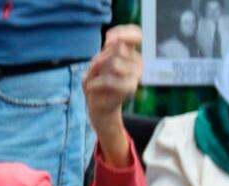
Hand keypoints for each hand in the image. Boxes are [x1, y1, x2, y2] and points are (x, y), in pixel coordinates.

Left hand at [83, 24, 141, 166]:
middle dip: (101, 58)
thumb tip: (110, 45)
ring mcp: (136, 76)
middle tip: (96, 71)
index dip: (122, 32)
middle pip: (118, 48)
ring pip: (114, 62)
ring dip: (98, 70)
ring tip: (95, 81)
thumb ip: (104, 53)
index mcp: (131, 54)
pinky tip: (91, 88)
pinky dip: (96, 83)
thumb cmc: (97, 86)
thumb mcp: (96, 65)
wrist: (100, 111)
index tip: (107, 40)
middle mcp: (137, 63)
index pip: (135, 34)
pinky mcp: (129, 88)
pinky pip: (109, 79)